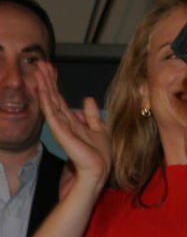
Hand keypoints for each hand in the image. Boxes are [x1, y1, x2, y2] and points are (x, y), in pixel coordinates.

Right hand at [35, 62, 109, 191]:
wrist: (96, 174)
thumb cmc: (98, 157)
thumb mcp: (99, 130)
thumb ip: (90, 116)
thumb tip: (85, 100)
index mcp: (72, 122)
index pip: (60, 99)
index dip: (54, 84)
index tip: (48, 68)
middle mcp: (64, 123)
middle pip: (53, 97)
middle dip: (47, 80)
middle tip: (39, 63)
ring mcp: (61, 128)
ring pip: (51, 101)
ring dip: (45, 85)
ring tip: (38, 70)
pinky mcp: (61, 133)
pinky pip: (52, 113)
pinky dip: (47, 99)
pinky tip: (42, 88)